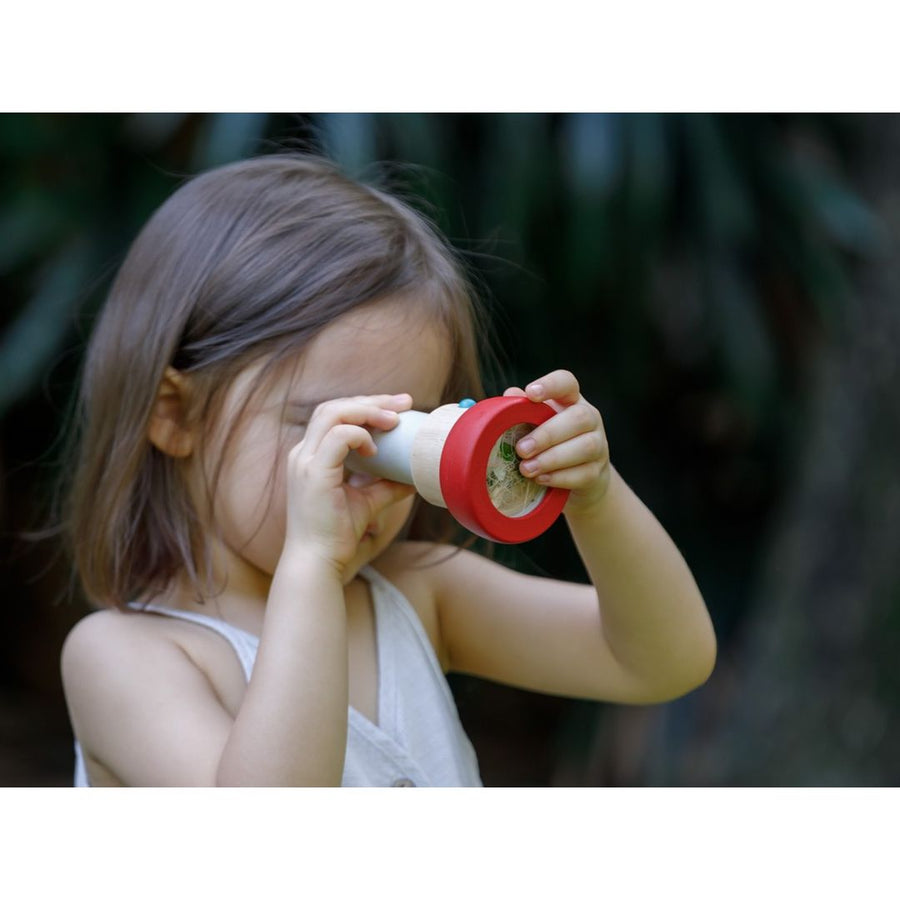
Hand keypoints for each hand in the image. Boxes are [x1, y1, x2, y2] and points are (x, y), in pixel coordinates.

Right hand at [283, 394, 415, 575]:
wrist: (318, 563)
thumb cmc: (337, 536)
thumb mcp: (367, 503)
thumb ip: (386, 486)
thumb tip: (414, 477)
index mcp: (311, 457)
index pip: (334, 415)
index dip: (366, 406)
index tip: (398, 408)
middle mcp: (303, 454)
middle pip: (333, 407)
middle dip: (371, 400)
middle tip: (405, 402)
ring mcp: (305, 462)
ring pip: (332, 413)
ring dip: (367, 411)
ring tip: (395, 419)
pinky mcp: (313, 474)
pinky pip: (337, 437)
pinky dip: (359, 435)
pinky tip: (375, 449)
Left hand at [503, 370, 610, 512]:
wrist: (579, 478)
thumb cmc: (550, 444)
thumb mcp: (536, 424)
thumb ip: (522, 410)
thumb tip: (509, 396)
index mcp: (571, 400)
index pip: (567, 383)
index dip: (551, 385)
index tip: (531, 393)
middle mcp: (590, 418)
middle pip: (579, 418)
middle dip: (548, 434)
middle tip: (521, 449)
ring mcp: (599, 445)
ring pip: (585, 447)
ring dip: (552, 459)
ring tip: (526, 468)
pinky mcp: (598, 472)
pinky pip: (584, 474)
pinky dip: (560, 477)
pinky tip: (540, 479)